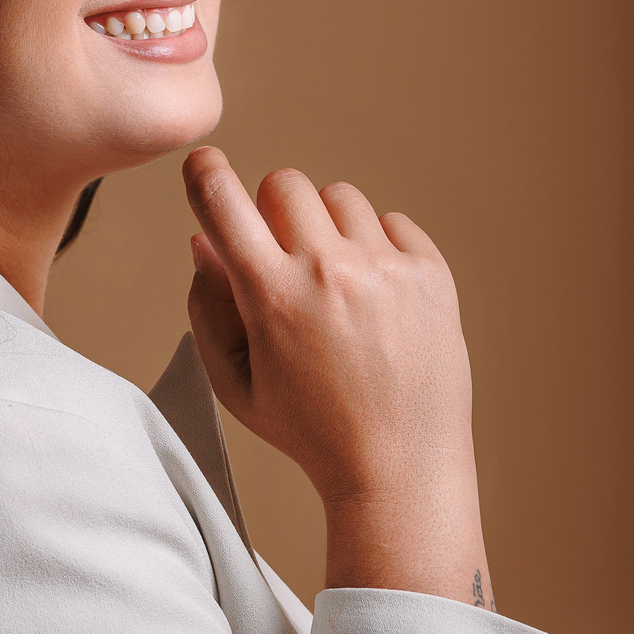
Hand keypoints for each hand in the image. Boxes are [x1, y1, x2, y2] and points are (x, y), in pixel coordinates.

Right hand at [183, 149, 494, 606]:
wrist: (400, 467)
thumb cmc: (312, 431)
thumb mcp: (235, 382)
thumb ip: (207, 308)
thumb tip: (203, 242)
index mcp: (272, 296)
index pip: (222, 200)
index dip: (203, 172)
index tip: (203, 166)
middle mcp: (330, 271)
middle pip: (284, 183)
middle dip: (271, 211)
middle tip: (281, 258)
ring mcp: (386, 268)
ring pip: (340, 197)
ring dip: (327, 226)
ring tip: (334, 283)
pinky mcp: (430, 273)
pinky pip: (392, 221)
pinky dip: (377, 246)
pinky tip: (373, 296)